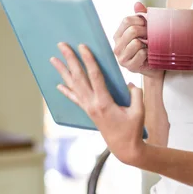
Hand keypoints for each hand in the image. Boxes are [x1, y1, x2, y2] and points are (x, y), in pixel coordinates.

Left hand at [50, 42, 145, 164]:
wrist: (124, 148)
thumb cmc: (133, 130)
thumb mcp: (139, 111)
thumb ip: (135, 94)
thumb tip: (129, 83)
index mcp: (104, 102)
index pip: (94, 75)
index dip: (88, 60)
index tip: (82, 46)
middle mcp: (92, 104)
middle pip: (78, 77)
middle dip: (70, 59)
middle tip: (61, 45)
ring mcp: (88, 108)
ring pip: (73, 85)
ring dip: (63, 72)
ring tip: (53, 59)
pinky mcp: (88, 112)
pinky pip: (75, 98)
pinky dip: (66, 91)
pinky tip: (59, 85)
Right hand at [113, 2, 163, 79]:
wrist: (155, 66)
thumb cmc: (150, 47)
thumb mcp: (145, 30)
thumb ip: (141, 16)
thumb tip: (137, 3)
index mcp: (118, 35)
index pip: (126, 20)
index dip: (140, 20)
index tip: (148, 24)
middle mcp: (117, 46)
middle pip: (132, 30)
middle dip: (145, 31)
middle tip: (152, 35)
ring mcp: (122, 58)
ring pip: (136, 42)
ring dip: (147, 43)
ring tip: (150, 46)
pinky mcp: (130, 67)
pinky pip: (141, 53)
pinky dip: (148, 53)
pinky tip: (150, 55)